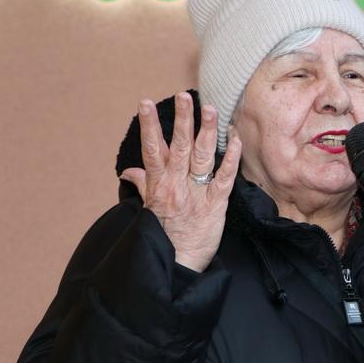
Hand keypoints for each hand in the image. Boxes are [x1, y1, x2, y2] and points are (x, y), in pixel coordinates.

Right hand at [119, 92, 241, 272]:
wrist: (175, 267)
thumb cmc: (162, 238)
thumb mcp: (147, 210)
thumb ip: (142, 186)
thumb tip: (129, 171)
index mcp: (158, 185)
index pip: (151, 150)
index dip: (149, 126)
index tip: (145, 103)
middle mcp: (175, 186)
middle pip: (178, 146)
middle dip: (181, 119)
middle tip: (183, 96)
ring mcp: (196, 194)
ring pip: (201, 156)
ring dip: (206, 131)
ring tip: (210, 108)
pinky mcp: (215, 205)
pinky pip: (224, 178)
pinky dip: (230, 159)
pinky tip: (234, 140)